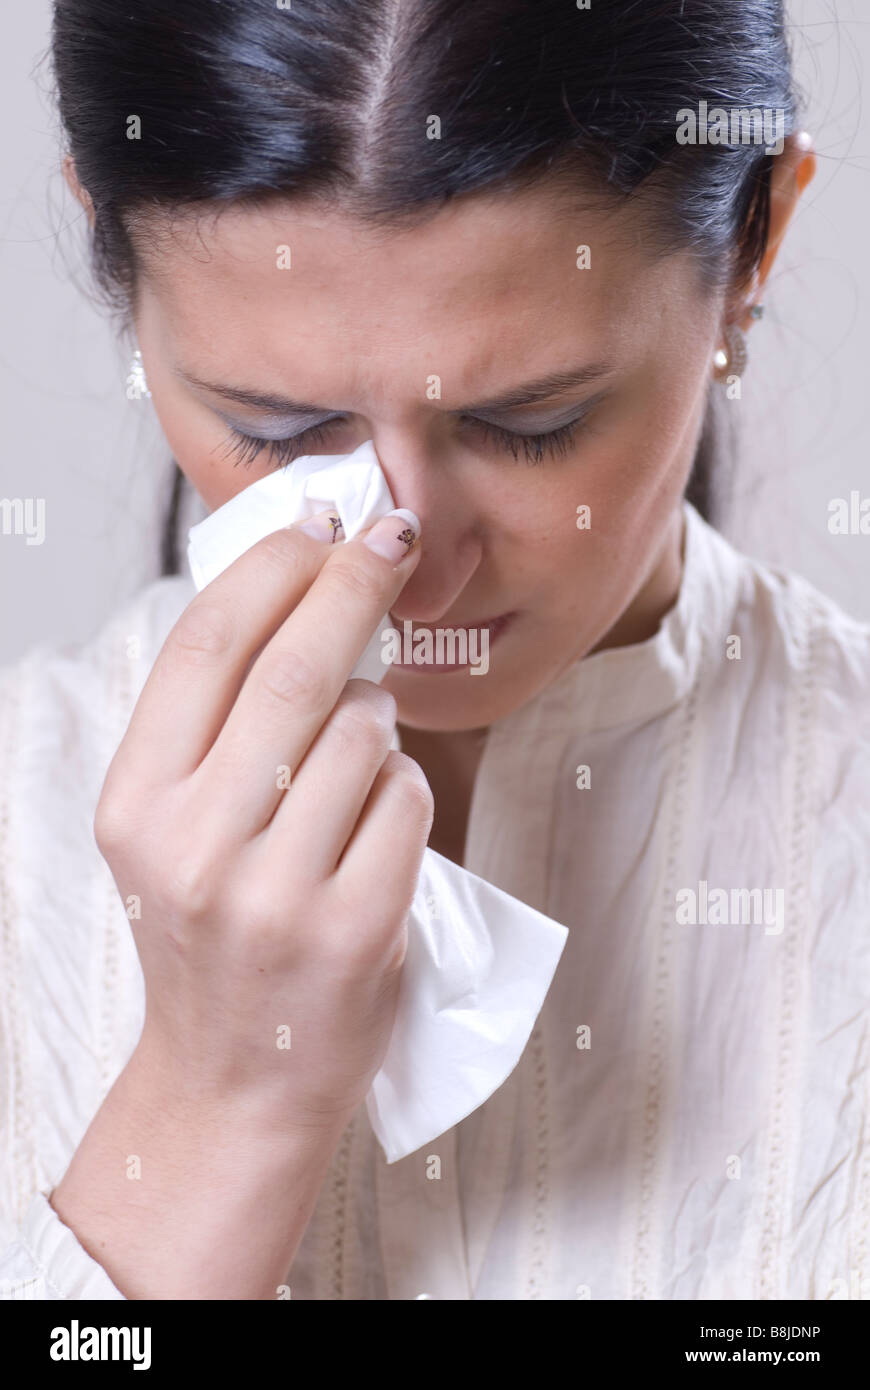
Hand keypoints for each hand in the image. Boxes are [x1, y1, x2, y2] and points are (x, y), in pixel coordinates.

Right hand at [94, 506, 432, 1132]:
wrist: (232, 1078)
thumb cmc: (210, 932)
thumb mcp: (168, 827)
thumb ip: (213, 725)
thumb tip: (297, 587)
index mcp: (134, 802)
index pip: (206, 644)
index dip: (275, 566)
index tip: (323, 523)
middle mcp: (193, 844)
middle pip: (296, 668)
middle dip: (356, 581)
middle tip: (393, 539)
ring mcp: (275, 893)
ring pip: (364, 731)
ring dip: (379, 714)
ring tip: (358, 750)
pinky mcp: (354, 931)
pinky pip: (406, 799)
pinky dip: (404, 786)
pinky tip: (377, 816)